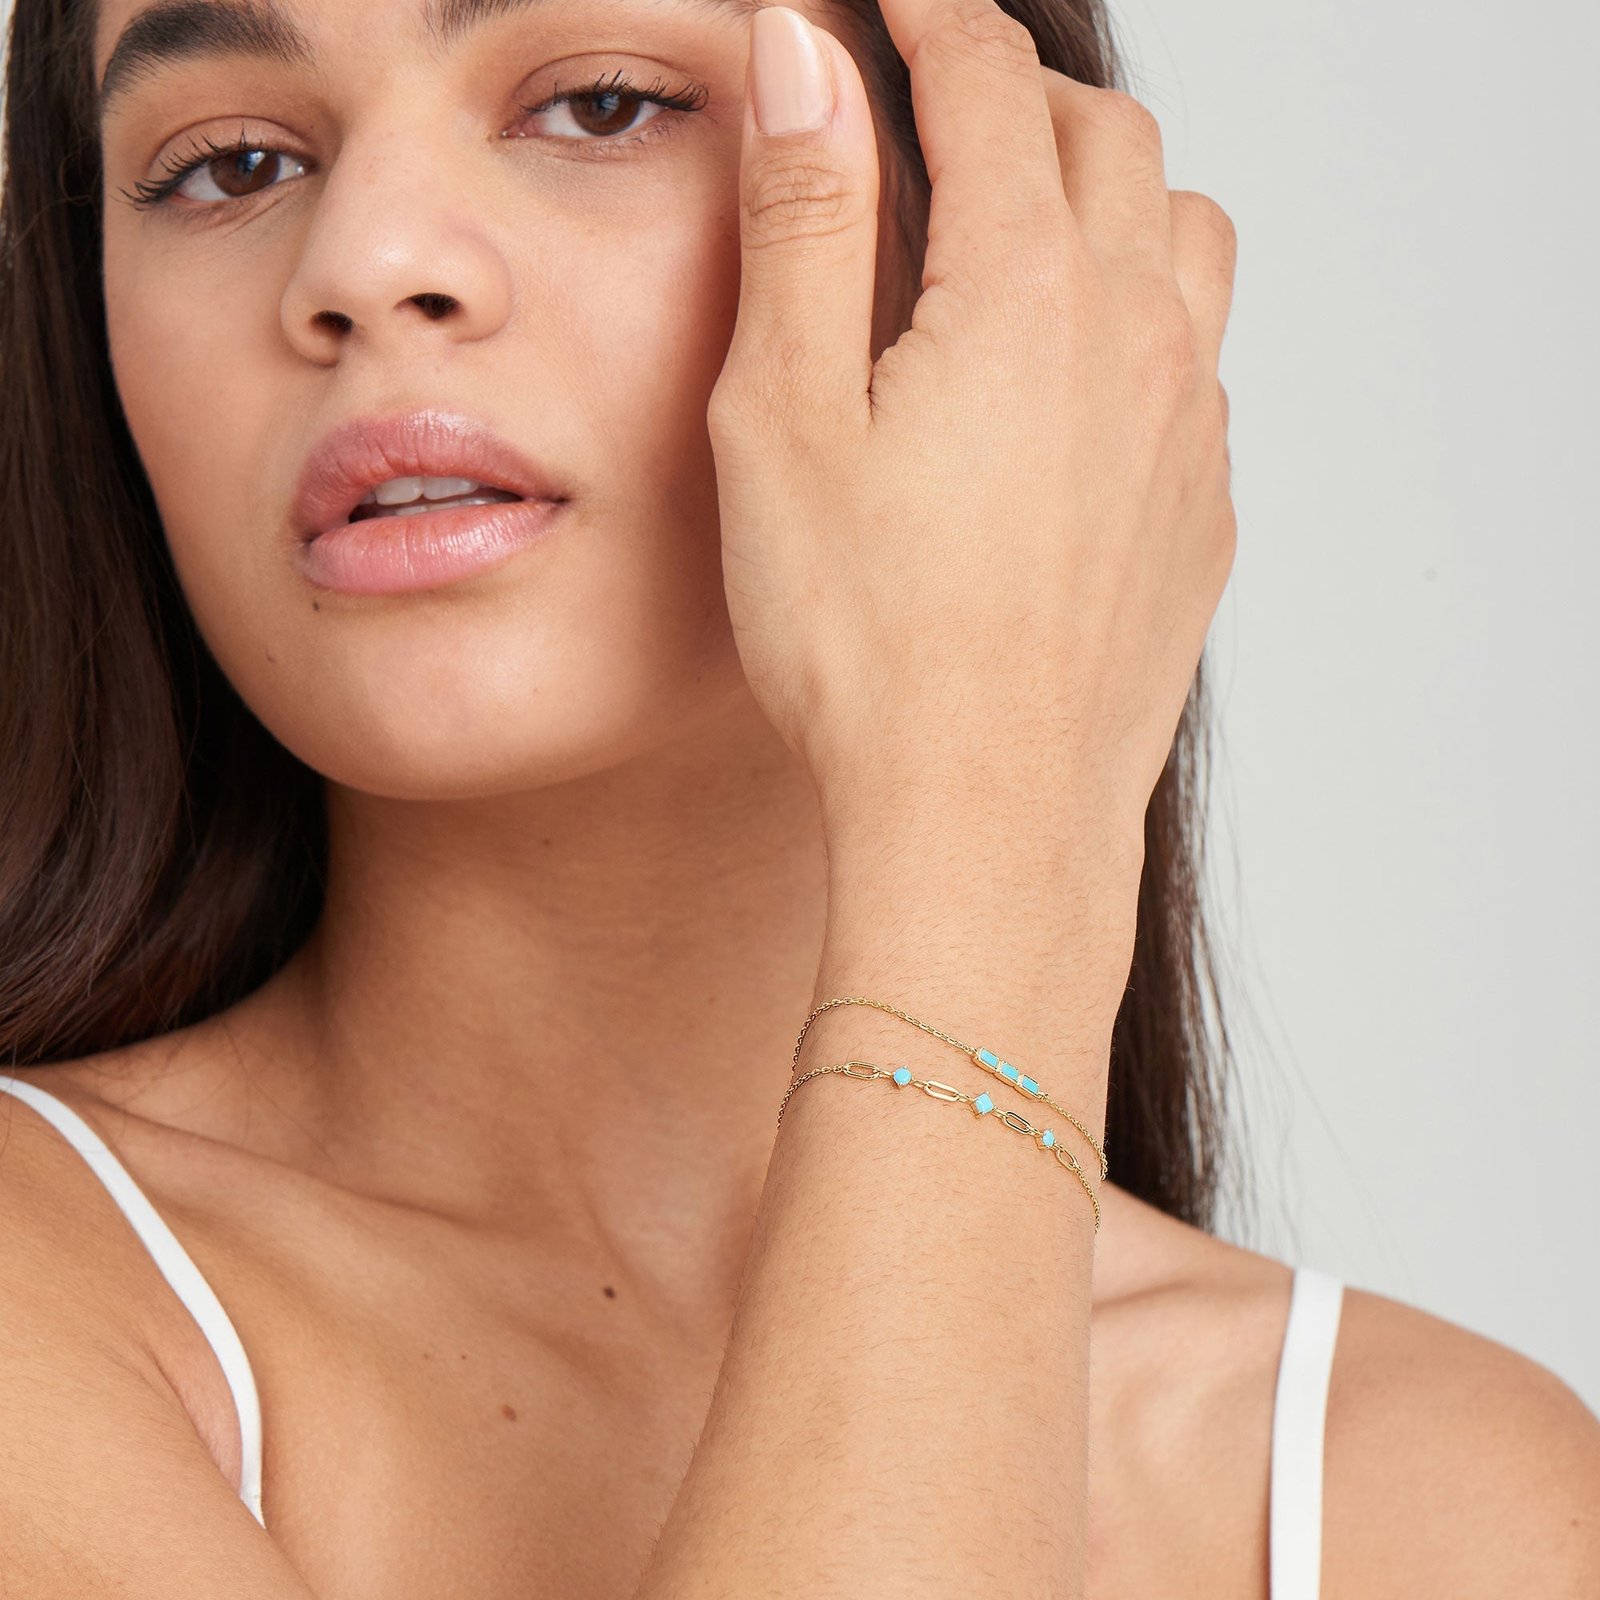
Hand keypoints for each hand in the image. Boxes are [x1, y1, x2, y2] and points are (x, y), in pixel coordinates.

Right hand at [708, 0, 1237, 844]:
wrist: (983, 815)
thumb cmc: (867, 644)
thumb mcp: (785, 420)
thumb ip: (805, 223)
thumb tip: (811, 61)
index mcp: (1028, 293)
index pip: (991, 84)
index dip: (930, 13)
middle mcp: (1137, 339)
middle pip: (1107, 139)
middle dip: (1018, 92)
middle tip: (939, 102)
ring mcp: (1186, 429)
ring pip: (1185, 238)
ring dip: (1109, 193)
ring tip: (1025, 225)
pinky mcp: (1201, 512)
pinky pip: (1198, 359)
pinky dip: (1142, 313)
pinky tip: (1073, 376)